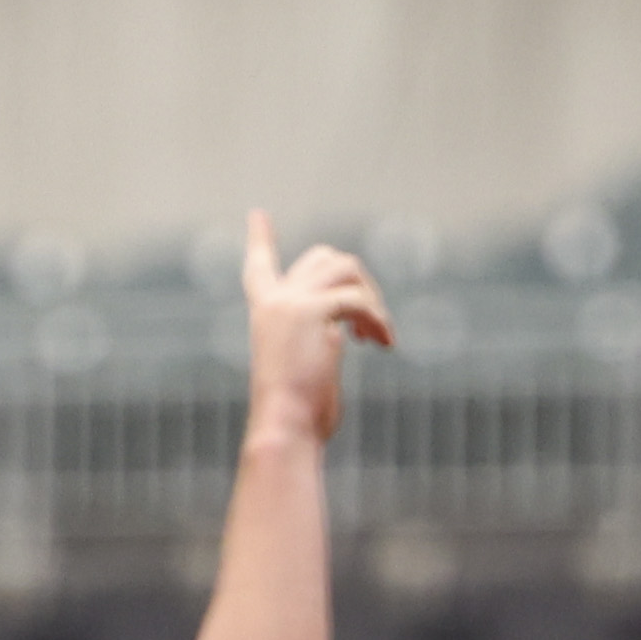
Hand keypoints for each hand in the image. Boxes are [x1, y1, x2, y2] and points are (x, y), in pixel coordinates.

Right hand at [236, 210, 392, 446]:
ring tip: (379, 337)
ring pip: (346, 268)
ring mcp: (291, 302)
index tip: (257, 214)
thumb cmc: (297, 413)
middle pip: (324, 257)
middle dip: (358, 282)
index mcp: (264, 314)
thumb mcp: (304, 366)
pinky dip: (377, 320)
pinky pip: (358, 300)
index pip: (258, 267)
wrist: (284, 426)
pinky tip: (383, 345)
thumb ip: (317, 336)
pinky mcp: (312, 311)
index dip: (260, 239)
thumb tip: (350, 329)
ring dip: (372, 300)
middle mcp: (273, 301)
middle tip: (373, 324)